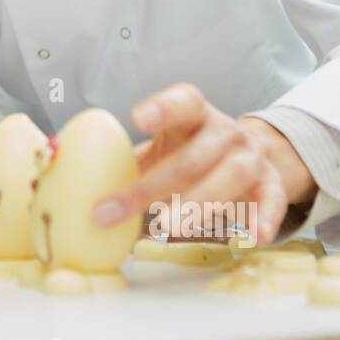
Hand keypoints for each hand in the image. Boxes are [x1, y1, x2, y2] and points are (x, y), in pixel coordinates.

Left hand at [89, 83, 316, 243]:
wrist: (249, 154)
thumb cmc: (190, 151)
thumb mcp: (163, 147)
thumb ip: (127, 159)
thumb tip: (68, 178)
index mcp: (195, 114)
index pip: (183, 101)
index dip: (162, 107)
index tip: (137, 118)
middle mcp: (226, 131)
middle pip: (193, 156)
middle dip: (153, 186)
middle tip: (119, 210)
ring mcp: (251, 157)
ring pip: (227, 178)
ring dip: (198, 204)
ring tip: (170, 226)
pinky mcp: (271, 184)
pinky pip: (271, 200)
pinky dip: (264, 218)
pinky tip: (253, 238)